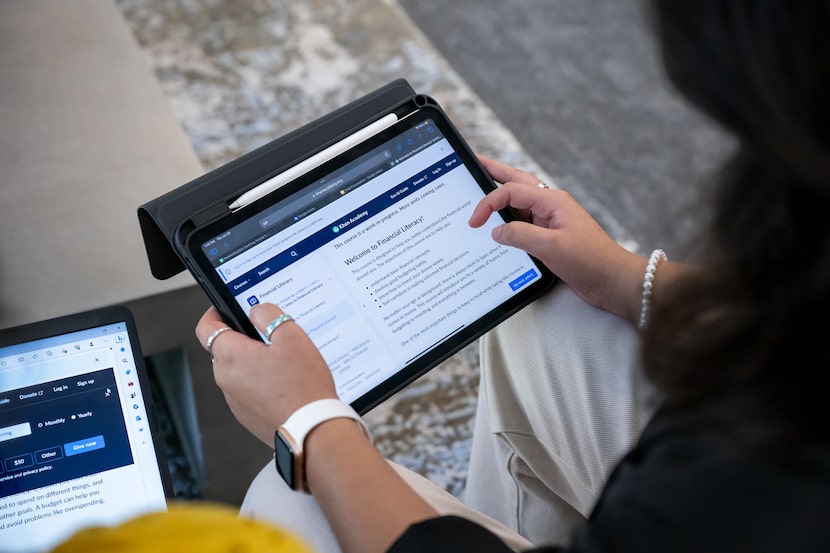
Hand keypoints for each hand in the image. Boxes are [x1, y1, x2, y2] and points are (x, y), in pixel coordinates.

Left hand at [194, 304, 337, 444]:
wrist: (311, 429)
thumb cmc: (303, 386)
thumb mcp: (292, 337)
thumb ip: (270, 315)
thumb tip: (257, 309)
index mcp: (231, 356)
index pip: (206, 327)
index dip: (214, 313)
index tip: (224, 308)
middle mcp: (226, 378)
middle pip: (223, 349)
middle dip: (242, 339)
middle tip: (269, 336)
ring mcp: (234, 399)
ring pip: (237, 371)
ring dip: (252, 362)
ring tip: (283, 363)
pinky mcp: (246, 415)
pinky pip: (247, 390)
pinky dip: (259, 383)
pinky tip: (284, 384)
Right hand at [470, 155, 645, 320]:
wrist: (613, 281)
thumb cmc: (591, 261)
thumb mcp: (551, 247)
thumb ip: (519, 235)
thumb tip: (497, 231)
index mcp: (552, 201)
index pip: (511, 192)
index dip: (488, 203)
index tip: (474, 221)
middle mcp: (551, 206)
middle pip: (517, 182)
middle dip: (495, 172)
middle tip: (476, 162)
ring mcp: (551, 221)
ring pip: (521, 200)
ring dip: (502, 193)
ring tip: (484, 184)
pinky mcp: (551, 237)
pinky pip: (525, 222)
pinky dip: (509, 219)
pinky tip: (500, 225)